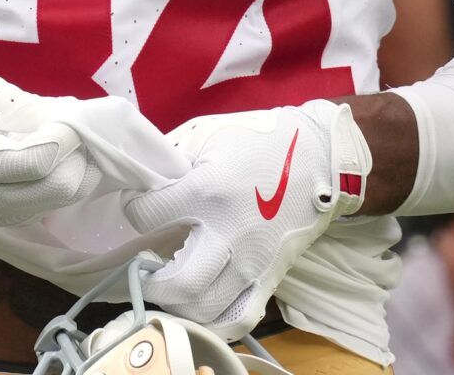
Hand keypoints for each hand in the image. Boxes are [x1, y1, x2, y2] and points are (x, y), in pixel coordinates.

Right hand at [0, 75, 151, 226]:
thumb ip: (27, 107)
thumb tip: (75, 113)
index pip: (39, 162)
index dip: (64, 137)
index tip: (71, 116)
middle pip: (63, 188)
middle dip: (80, 154)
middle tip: (77, 129)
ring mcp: (3, 216)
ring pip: (66, 199)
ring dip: (79, 167)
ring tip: (69, 141)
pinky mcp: (14, 221)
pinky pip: (56, 202)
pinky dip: (67, 177)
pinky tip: (58, 156)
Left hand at [122, 101, 369, 335]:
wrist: (319, 156)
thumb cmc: (258, 140)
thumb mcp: (207, 133)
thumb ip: (171, 158)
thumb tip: (142, 178)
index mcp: (208, 190)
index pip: (147, 215)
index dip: (134, 209)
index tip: (140, 206)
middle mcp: (229, 232)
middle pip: (177, 284)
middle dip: (152, 281)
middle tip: (148, 266)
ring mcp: (252, 261)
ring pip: (205, 310)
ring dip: (179, 303)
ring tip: (174, 282)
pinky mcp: (270, 276)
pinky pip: (238, 319)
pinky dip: (214, 320)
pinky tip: (202, 302)